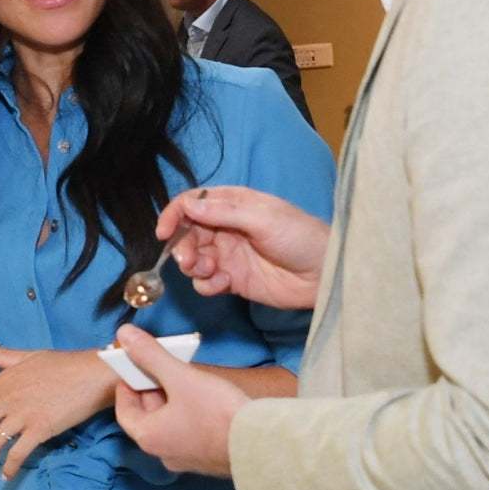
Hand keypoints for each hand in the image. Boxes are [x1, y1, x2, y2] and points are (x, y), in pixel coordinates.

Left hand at [0, 334, 116, 478]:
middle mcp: (8, 399)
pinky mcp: (41, 429)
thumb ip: (2, 353)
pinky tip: (6, 477)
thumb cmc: (64, 363)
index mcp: (3, 381)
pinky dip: (9, 467)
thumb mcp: (29, 354)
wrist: (93, 374)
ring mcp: (23, 415)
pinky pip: (18, 453)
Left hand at [110, 327, 248, 476]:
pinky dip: (189, 415)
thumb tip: (124, 334)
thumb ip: (151, 355)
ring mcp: (187, 459)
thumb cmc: (217, 413)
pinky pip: (190, 433)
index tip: (133, 368)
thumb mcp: (181, 377)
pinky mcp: (208, 459)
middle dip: (152, 390)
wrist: (260, 445)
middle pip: (148, 417)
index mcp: (149, 437)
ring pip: (170, 425)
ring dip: (172, 402)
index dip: (126, 386)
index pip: (124, 411)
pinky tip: (205, 400)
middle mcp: (163, 453)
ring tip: (183, 378)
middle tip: (159, 366)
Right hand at [157, 187, 327, 309]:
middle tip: (190, 260)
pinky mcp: (232, 280)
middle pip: (187, 234)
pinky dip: (207, 285)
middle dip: (182, 247)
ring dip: (194, 267)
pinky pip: (206, 282)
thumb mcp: (264, 217)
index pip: (192, 204)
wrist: (324, 274)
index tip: (164, 232)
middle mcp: (226, 228)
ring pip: (193, 260)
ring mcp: (228, 255)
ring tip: (212, 272)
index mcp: (233, 204)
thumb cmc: (302, 237)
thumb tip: (189, 205)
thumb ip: (224, 211)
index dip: (173, 215)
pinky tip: (225, 284)